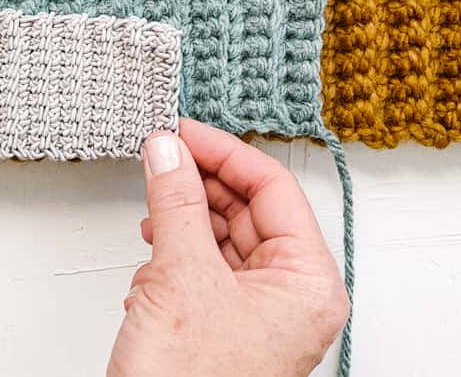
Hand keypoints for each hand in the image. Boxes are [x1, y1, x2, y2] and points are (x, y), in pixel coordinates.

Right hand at [109, 118, 348, 376]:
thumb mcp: (181, 275)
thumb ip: (176, 200)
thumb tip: (169, 148)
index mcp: (309, 282)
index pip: (273, 188)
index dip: (224, 152)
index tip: (182, 130)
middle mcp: (294, 298)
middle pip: (249, 211)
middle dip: (200, 186)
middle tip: (160, 157)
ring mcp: (261, 316)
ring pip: (225, 240)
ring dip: (184, 222)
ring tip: (152, 211)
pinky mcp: (228, 329)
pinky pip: (208, 271)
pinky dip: (177, 257)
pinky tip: (151, 262)